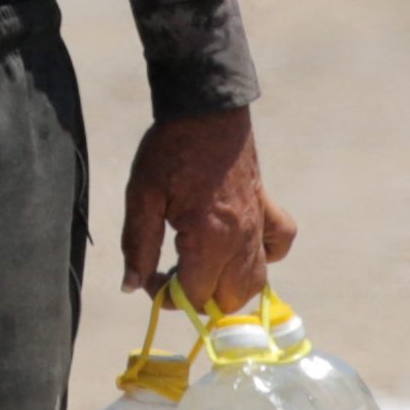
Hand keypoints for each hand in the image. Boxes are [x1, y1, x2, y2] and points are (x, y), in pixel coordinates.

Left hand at [120, 108, 292, 314]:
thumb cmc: (169, 150)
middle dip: (197, 299)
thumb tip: (131, 286)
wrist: (206, 109)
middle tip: (173, 275)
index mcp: (208, 238)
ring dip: (228, 288)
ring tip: (201, 270)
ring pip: (256, 281)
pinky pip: (278, 245)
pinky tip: (240, 248)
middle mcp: (240, 238)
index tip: (148, 277)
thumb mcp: (141, 197)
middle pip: (228, 300)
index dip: (165, 295)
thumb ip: (137, 246)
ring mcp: (258, 224)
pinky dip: (265, 256)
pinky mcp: (267, 207)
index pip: (192, 296)